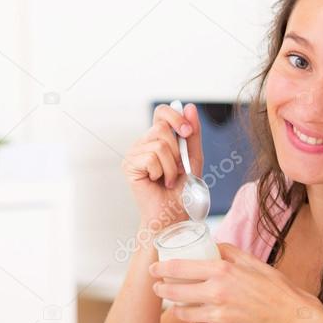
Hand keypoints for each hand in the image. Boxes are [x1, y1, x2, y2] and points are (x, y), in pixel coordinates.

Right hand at [121, 103, 203, 226]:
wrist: (173, 215)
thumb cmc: (182, 190)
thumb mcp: (193, 158)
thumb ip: (192, 134)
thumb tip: (189, 107)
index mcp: (157, 139)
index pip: (161, 112)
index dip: (175, 117)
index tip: (186, 132)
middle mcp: (142, 143)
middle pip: (161, 127)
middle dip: (177, 151)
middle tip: (176, 169)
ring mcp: (134, 153)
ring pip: (159, 145)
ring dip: (171, 166)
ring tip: (168, 179)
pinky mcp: (129, 165)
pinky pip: (151, 157)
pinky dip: (162, 172)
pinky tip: (158, 183)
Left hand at [149, 243, 322, 322]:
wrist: (289, 315)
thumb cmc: (271, 285)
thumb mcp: (249, 260)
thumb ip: (226, 250)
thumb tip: (207, 244)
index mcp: (221, 271)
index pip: (179, 268)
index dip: (160, 269)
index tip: (153, 270)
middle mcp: (216, 293)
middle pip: (174, 293)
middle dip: (161, 290)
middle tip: (158, 288)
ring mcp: (218, 316)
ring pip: (183, 313)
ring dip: (178, 308)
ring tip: (180, 305)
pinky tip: (202, 320)